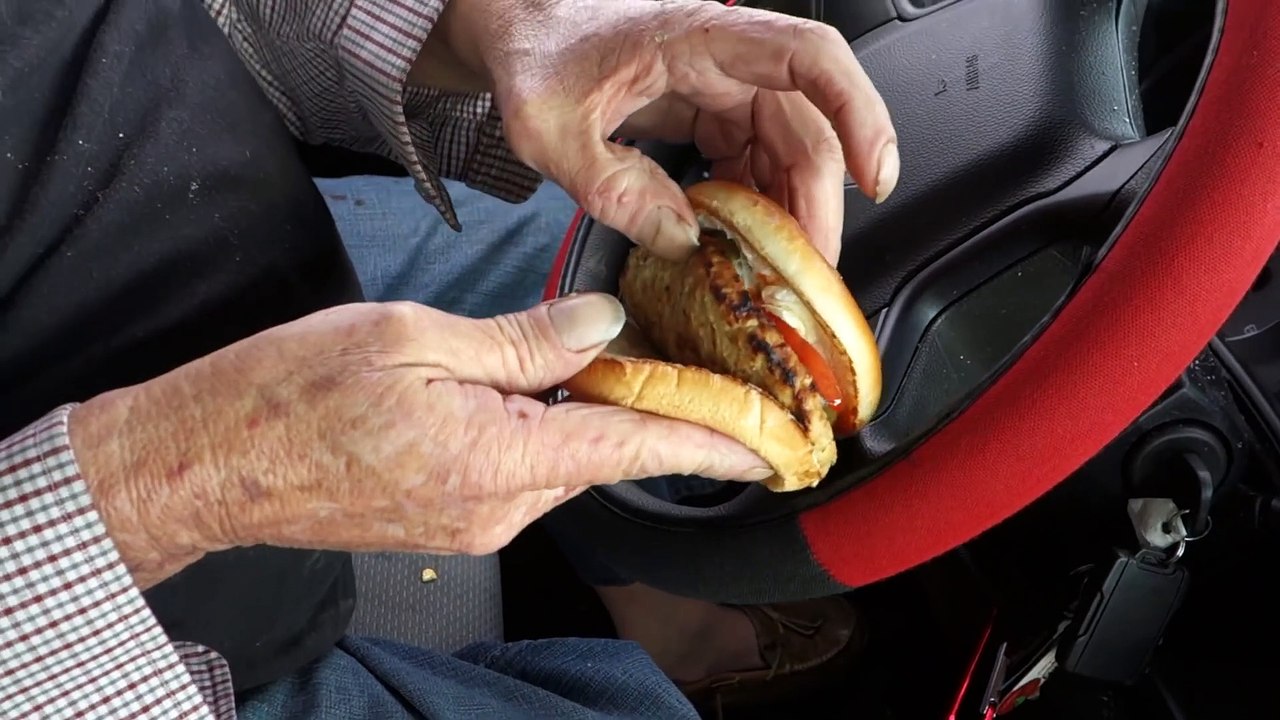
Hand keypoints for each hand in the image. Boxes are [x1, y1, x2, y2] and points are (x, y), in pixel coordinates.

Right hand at [68, 295, 769, 587]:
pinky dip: (539, 437)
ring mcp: (468, 526)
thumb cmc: (290, 395)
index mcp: (495, 460)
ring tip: (591, 368)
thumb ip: (522, 339)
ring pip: (559, 466)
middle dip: (644, 415)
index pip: (630, 449)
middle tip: (675, 366)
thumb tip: (600, 329)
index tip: (763, 448)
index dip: (706, 445)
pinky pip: (519, 478)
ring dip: (584, 421)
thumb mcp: (415, 337)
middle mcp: (494, 510)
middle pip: (599, 456)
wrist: (206, 464)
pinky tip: (525, 397)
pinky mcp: (446, 526)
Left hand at [427, 0, 898, 262]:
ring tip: (780, 272)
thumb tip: (682, 238)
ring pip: (788, 150)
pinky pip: (755, 160)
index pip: (810, 56)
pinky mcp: (710, 112)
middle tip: (807, 272)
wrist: (517, 30)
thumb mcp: (550, 129)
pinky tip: (744, 243)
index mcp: (701, 38)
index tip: (875, 173)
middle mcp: (726, 59)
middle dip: (818, 203)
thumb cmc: (535, 53)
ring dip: (791, 212)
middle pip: (808, 126)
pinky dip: (758, 205)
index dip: (859, 111)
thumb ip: (612, 186)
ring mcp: (722, 87)